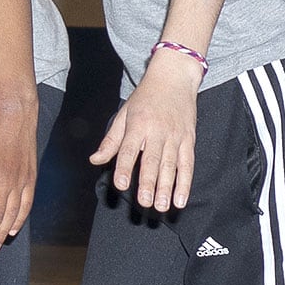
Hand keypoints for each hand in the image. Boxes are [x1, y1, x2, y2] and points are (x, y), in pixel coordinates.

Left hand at [90, 53, 198, 212]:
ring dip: (167, 188)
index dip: (125, 168)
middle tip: (145, 203)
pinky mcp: (189, 140)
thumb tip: (95, 160)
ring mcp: (175, 136)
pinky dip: (185, 183)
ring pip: (171, 165)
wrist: (174, 78)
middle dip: (149, 183)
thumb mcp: (124, 114)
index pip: (129, 150)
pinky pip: (187, 164)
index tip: (121, 185)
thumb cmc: (146, 97)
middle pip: (152, 161)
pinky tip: (181, 199)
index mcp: (137, 124)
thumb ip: (111, 140)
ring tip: (161, 206)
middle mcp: (157, 131)